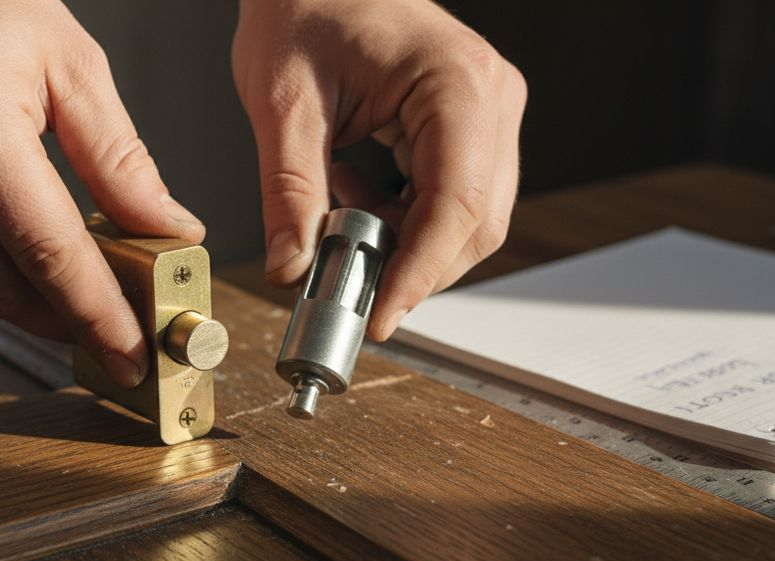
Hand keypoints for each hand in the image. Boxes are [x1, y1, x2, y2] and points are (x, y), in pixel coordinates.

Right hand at [0, 0, 204, 386]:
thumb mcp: (69, 62)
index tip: (133, 354)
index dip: (97, 314)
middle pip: (5, 287)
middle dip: (68, 324)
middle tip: (118, 338)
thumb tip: (169, 229)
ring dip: (29, 310)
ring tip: (81, 310)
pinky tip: (26, 275)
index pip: (50, 253)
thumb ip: (119, 157)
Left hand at [232, 0, 525, 338]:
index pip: (455, 207)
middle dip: (410, 266)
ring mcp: (488, 112)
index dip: (418, 274)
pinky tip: (355, 195)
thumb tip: (292, 267)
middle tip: (344, 284)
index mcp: (458, 84)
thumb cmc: (303, 5)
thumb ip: (289, 191)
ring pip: (467, 219)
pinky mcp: (471, 125)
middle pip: (474, 223)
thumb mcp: (284, 104)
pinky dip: (404, 218)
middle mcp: (491, 98)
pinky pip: (452, 197)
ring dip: (404, 242)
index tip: (378, 317)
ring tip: (338, 219)